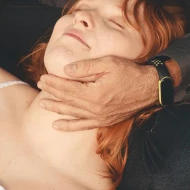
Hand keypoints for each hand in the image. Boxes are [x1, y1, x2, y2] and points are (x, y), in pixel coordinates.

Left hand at [37, 55, 159, 131]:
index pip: (67, 88)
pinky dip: (69, 125)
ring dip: (56, 108)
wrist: (150, 88)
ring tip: (42, 104)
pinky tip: (57, 125)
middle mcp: (94, 108)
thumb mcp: (108, 64)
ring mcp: (99, 117)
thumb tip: (65, 70)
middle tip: (40, 86)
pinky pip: (83, 125)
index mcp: (93, 93)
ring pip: (72, 113)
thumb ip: (86, 67)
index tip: (43, 77)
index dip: (53, 83)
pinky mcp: (104, 121)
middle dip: (52, 93)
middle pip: (67, 100)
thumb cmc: (130, 72)